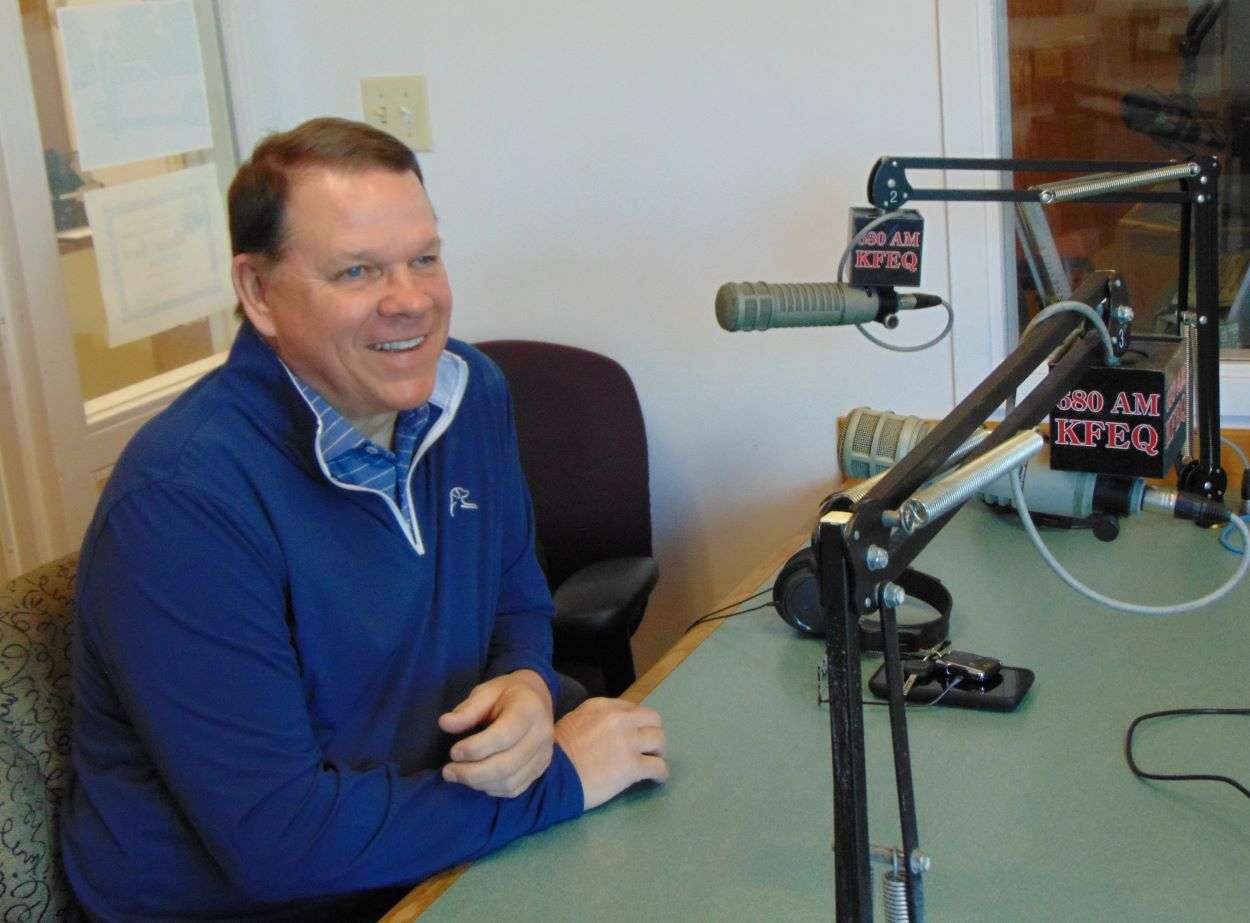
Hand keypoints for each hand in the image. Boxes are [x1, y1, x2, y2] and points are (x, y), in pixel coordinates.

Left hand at [438, 670, 553, 797]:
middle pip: (506, 765)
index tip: (453, 752)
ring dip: (479, 783)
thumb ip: (468, 709)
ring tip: (458, 775)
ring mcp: (544, 755)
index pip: (503, 736)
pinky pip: (514, 789)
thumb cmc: (506, 695)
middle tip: (448, 772)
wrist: (536, 700)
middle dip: (472, 773)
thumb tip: (445, 723)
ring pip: (509, 781)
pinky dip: (491, 789)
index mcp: (529, 710)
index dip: (475, 749)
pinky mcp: (540, 770)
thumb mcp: (486, 692)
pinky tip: (477, 780)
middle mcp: (541, 735)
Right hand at [553, 698, 667, 810]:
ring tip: (654, 762)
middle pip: (653, 719)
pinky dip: (661, 774)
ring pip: (659, 740)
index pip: (631, 709)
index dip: (635, 724)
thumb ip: (594, 720)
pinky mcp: (633, 766)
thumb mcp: (573, 721)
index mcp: (603, 706)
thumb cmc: (554, 753)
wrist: (551, 776)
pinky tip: (657, 780)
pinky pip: (659, 767)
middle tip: (649, 747)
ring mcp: (628, 742)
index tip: (633, 735)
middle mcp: (619, 719)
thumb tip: (607, 730)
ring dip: (658, 752)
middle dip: (652, 733)